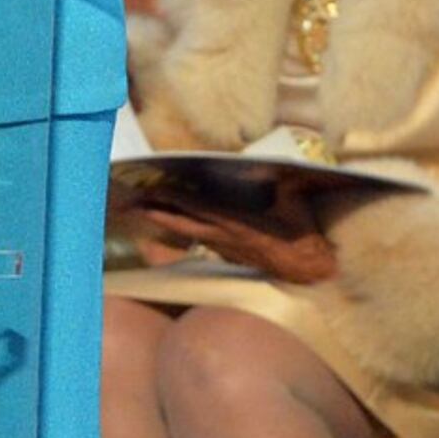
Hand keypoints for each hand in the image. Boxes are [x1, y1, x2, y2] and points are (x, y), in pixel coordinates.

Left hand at [138, 202, 341, 284]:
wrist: (308, 271)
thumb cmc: (302, 238)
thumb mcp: (296, 205)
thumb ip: (287, 184)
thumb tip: (286, 166)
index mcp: (235, 224)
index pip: (197, 209)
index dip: (173, 199)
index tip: (153, 189)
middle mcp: (224, 238)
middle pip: (181, 226)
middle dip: (155, 214)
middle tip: (130, 205)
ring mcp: (225, 248)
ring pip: (188, 233)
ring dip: (167, 222)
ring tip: (144, 209)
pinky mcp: (229, 255)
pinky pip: (201, 238)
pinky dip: (186, 228)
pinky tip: (177, 221)